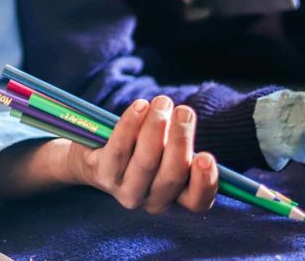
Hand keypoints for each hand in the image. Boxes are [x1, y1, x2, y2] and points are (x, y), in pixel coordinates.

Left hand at [64, 95, 217, 213]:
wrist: (97, 154)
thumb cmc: (144, 147)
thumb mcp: (167, 148)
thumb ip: (180, 142)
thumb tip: (185, 119)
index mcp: (176, 197)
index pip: (197, 201)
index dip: (205, 182)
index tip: (207, 157)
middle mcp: (152, 201)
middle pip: (171, 175)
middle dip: (181, 140)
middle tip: (184, 111)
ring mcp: (125, 190)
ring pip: (145, 161)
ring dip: (156, 127)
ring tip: (162, 102)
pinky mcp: (102, 174)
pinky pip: (119, 148)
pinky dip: (131, 125)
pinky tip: (140, 106)